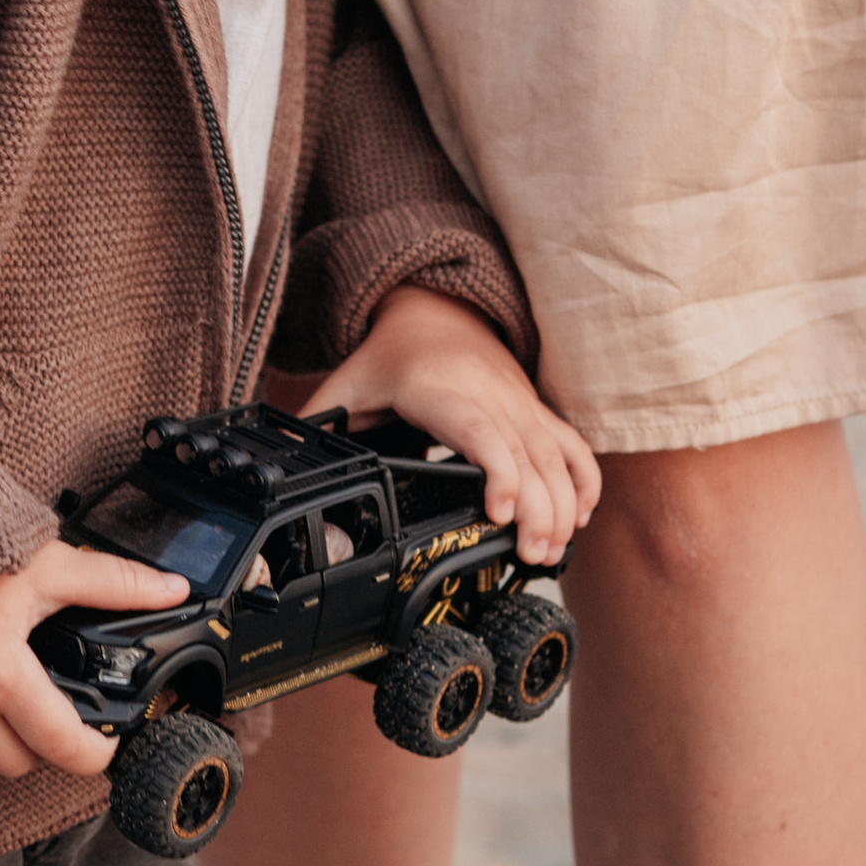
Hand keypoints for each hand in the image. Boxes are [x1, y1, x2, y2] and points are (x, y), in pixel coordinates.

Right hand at [0, 539, 188, 780]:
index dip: (95, 753)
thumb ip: (114, 583)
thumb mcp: (48, 567)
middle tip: (58, 707)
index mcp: (2, 676)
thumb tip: (173, 589)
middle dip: (47, 744)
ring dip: (4, 740)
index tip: (106, 742)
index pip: (63, 749)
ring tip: (14, 695)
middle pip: (22, 764)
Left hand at [304, 287, 599, 564]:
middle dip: (538, 511)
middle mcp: (489, 397)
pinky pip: (572, 446)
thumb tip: (283, 459)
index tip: (500, 513)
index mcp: (440, 391)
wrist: (437, 309)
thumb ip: (318, 422)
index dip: (498, 473)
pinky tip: (580, 517)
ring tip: (550, 551)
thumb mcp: (348, 382)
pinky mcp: (535, 412)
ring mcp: (519, 405)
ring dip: (562, 506)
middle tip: (531, 555)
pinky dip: (583, 481)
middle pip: (527, 456)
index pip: (480, 432)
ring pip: (555, 456)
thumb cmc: (391, 353)